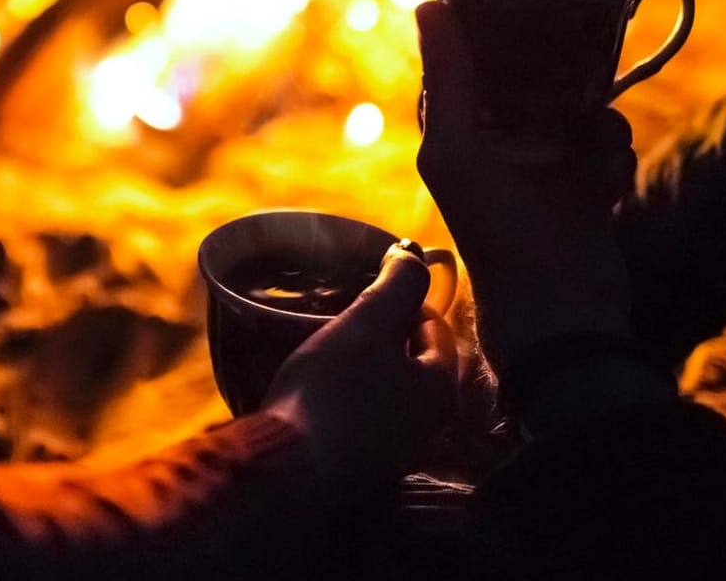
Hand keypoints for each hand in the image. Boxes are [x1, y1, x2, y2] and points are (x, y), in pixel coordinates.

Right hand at [262, 244, 457, 486]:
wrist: (285, 472)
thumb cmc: (332, 391)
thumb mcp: (366, 325)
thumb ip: (397, 286)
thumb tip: (415, 253)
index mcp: (440, 389)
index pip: (434, 327)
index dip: (403, 299)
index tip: (367, 287)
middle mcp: (427, 425)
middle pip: (411, 361)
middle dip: (382, 334)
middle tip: (345, 315)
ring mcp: (394, 451)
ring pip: (385, 389)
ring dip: (362, 365)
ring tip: (327, 345)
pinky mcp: (360, 467)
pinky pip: (361, 416)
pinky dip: (346, 395)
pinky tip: (317, 387)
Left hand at [415, 1, 635, 369]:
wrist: (560, 309)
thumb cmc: (495, 231)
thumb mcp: (457, 149)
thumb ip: (446, 79)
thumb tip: (425, 3)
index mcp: (457, 129)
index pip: (473, 59)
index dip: (495, 31)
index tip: (525, 3)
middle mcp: (498, 142)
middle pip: (535, 76)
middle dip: (563, 78)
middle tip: (572, 92)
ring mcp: (545, 164)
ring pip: (581, 106)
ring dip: (596, 124)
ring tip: (591, 159)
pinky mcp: (587, 185)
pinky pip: (610, 142)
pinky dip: (614, 159)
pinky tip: (606, 189)